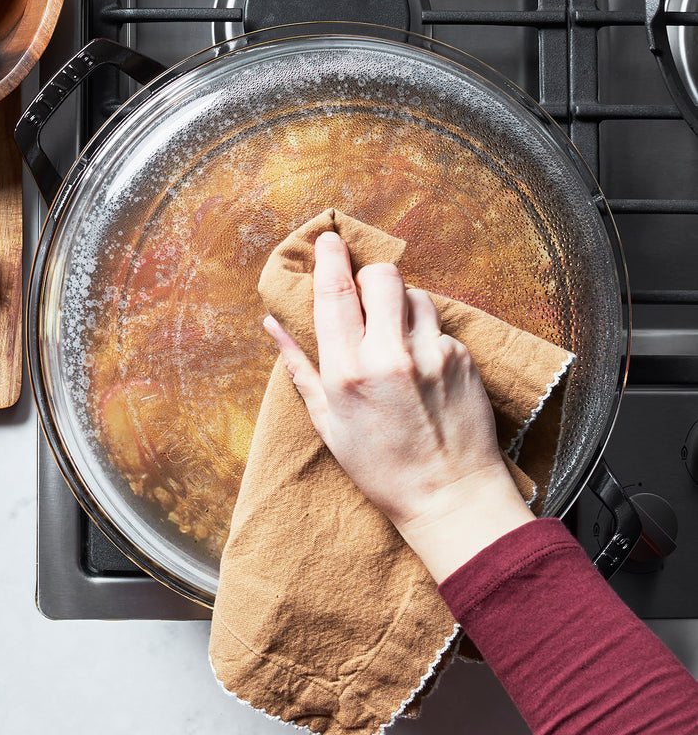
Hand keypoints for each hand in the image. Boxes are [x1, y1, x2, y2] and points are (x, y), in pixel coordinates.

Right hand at [264, 230, 531, 581]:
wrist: (448, 494)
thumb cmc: (380, 467)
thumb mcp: (327, 422)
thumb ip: (299, 367)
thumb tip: (272, 324)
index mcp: (347, 372)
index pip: (335, 292)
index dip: (329, 257)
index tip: (328, 239)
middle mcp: (389, 356)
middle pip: (381, 276)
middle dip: (369, 278)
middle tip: (364, 298)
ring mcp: (431, 354)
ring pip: (414, 294)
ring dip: (399, 304)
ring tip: (395, 337)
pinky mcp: (462, 357)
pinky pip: (438, 323)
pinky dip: (425, 332)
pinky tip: (421, 365)